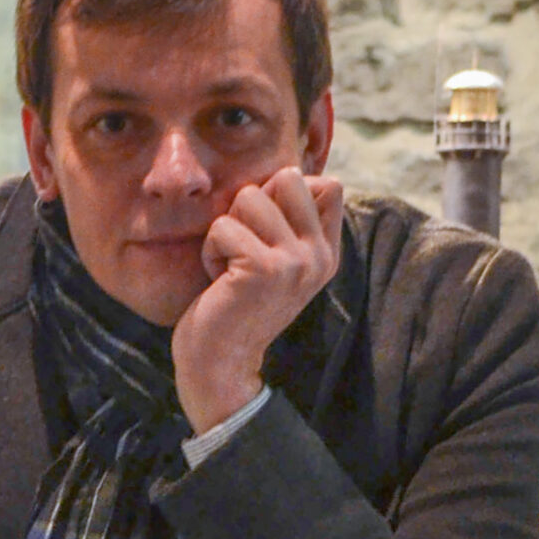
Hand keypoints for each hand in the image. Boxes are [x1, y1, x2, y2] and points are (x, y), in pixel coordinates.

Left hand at [173, 168, 344, 433]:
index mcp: (326, 253)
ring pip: (249, 196)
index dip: (285, 193)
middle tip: (243, 247)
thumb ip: (290, 222)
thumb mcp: (275, 263)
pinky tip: (219, 281)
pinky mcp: (263, 269)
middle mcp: (318, 256)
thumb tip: (288, 172)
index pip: (328, 185)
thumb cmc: (236, 307)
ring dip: (226, 229)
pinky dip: (210, 250)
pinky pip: (223, 226)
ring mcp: (295, 262)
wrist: (220, 365)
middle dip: (251, 203)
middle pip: (289, 177)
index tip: (267, 233)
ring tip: (229, 266)